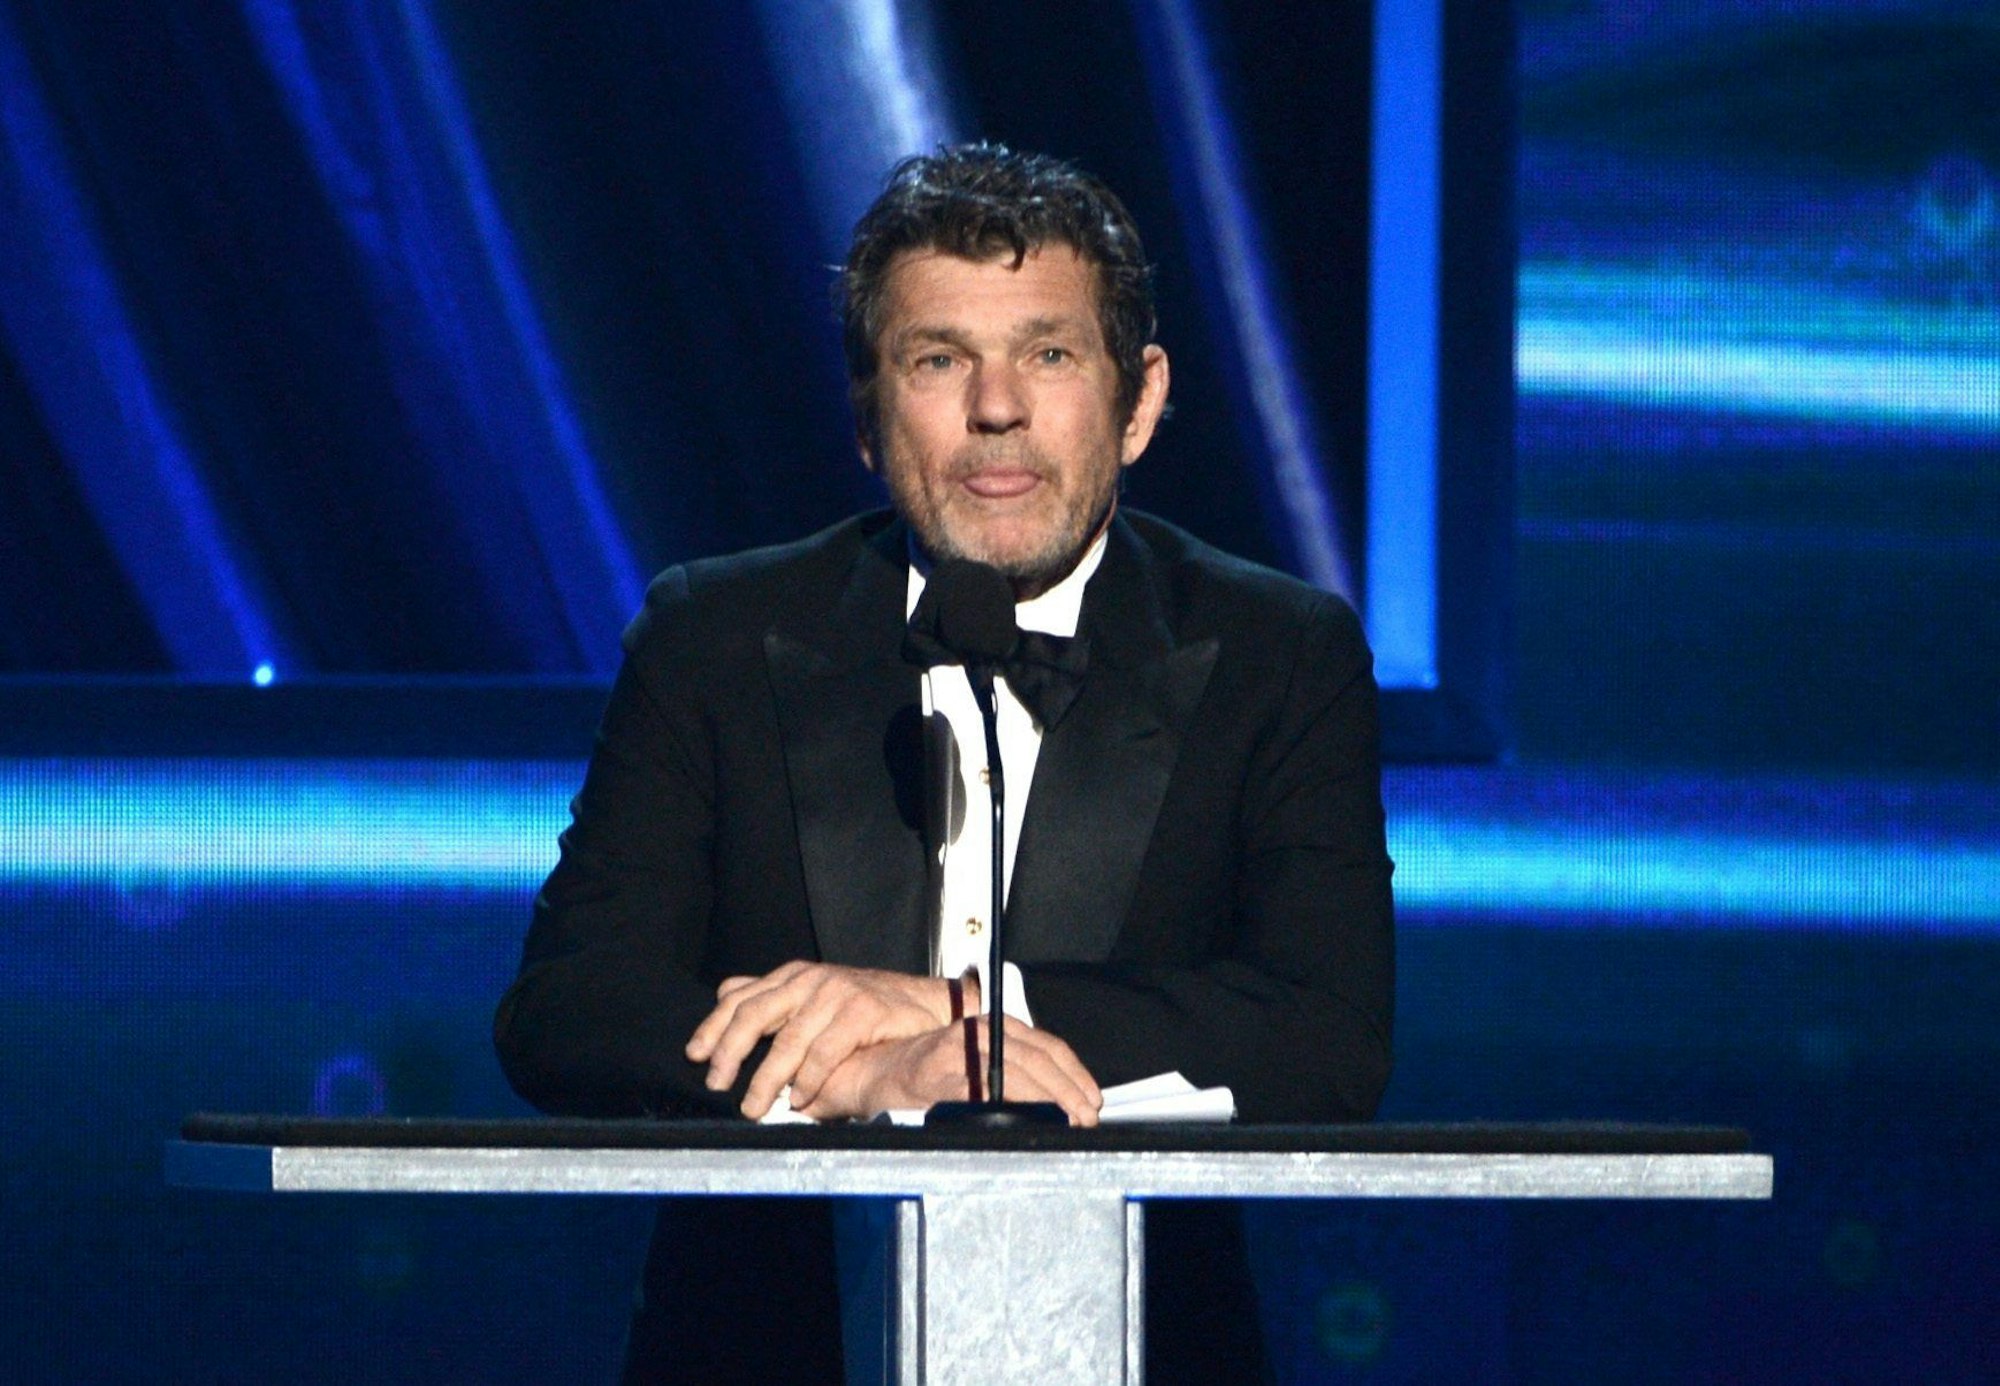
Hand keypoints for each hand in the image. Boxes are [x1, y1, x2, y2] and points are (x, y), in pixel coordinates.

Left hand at [684, 962, 954, 1117]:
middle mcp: (810, 980)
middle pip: (755, 1013)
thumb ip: (775, 1000)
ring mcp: (837, 992)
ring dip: (766, 1079)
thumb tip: (727, 995)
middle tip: (717, 1083)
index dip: (713, 1026)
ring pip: (788, 1040)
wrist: (926, 1007)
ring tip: (753, 1106)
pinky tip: (798, 1100)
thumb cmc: (865, 1009)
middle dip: (729, 1051)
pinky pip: (825, 1052)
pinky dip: (808, 1080)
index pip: (740, 997)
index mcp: (793, 977)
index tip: (695, 1055)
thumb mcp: (814, 997)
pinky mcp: (862, 1010)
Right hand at [795, 1016, 1102, 1126]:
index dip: (1074, 1075)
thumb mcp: (975, 1063)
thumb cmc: (926, 1074)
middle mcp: (978, 1032)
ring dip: (1046, 1102)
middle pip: (1038, 1060)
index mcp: (992, 1026)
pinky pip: (981, 1092)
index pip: (1047, 1045)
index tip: (1091, 1100)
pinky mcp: (938, 1076)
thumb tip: (1060, 1101)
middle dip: (1067, 1093)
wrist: (875, 1073)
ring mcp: (957, 1052)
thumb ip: (1011, 1071)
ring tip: (1064, 1125)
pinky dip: (1006, 1108)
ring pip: (1016, 1074)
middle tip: (1085, 1120)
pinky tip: (1023, 1124)